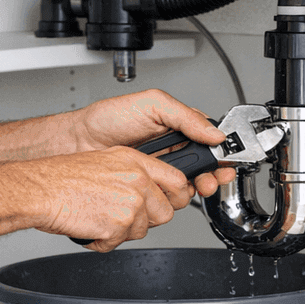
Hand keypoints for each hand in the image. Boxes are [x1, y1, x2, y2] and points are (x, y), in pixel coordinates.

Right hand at [25, 146, 199, 251]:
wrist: (40, 190)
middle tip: (120, 215)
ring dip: (121, 231)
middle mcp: (137, 180)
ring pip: (142, 231)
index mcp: (136, 161)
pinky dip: (103, 241)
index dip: (174, 198)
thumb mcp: (105, 161)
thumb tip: (151, 191)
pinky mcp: (118, 225)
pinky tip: (89, 225)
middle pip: (165, 213)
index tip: (167, 203)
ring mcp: (130, 203)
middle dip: (146, 221)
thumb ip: (133, 174)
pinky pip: (119, 243)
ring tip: (98, 217)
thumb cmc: (63, 177)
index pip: (177, 182)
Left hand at [69, 90, 236, 196]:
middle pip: (204, 167)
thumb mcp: (151, 105)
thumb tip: (214, 131)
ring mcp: (161, 169)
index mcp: (178, 125)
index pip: (210, 140)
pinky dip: (171, 198)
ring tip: (189, 187)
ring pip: (188, 184)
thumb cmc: (109, 118)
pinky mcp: (149, 186)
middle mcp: (173, 148)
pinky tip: (167, 193)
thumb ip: (185, 116)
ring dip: (192, 188)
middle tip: (209, 181)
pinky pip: (167, 196)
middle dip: (211, 176)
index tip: (225, 164)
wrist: (79, 142)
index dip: (221, 154)